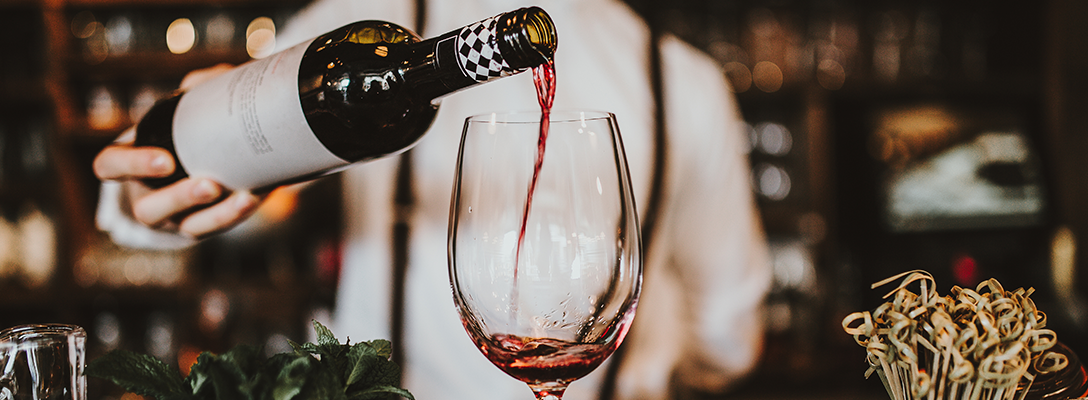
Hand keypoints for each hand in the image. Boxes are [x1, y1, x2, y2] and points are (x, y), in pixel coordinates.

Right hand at [93, 64, 262, 239]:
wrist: (212, 157)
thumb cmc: (187, 127)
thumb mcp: (186, 107)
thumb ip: (199, 88)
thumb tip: (216, 79)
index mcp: (130, 162)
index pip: (110, 166)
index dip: (131, 165)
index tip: (166, 160)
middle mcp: (147, 195)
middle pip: (149, 209)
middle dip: (180, 199)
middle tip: (210, 185)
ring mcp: (175, 217)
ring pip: (187, 227)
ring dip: (216, 215)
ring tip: (244, 198)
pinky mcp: (202, 225)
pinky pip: (216, 229)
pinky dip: (237, 214)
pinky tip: (256, 197)